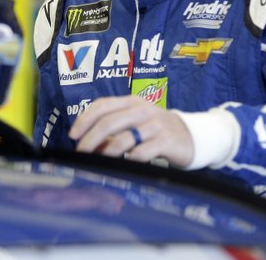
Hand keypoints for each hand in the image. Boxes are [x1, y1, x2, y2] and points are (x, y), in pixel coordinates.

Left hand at [68, 95, 193, 166]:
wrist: (191, 135)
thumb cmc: (156, 130)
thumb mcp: (135, 122)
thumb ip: (113, 129)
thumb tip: (88, 143)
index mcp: (131, 101)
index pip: (102, 105)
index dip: (85, 119)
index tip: (73, 135)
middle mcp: (142, 109)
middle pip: (109, 122)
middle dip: (91, 139)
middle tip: (81, 152)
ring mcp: (155, 124)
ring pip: (124, 138)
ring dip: (107, 152)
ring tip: (99, 162)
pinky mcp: (166, 140)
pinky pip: (142, 152)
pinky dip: (129, 160)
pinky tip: (125, 164)